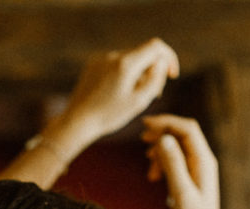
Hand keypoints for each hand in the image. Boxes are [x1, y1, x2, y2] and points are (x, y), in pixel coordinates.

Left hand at [54, 38, 178, 151]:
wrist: (78, 121)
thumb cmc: (109, 115)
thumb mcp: (139, 101)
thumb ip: (155, 79)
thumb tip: (161, 62)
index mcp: (126, 64)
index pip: (156, 46)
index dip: (169, 57)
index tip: (172, 74)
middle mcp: (113, 55)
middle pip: (143, 53)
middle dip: (153, 70)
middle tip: (155, 93)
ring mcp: (101, 58)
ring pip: (130, 59)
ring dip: (138, 73)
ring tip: (136, 96)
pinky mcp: (93, 63)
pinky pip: (116, 63)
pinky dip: (124, 73)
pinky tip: (120, 92)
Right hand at [141, 115, 224, 208]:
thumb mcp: (181, 193)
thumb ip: (173, 164)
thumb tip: (163, 139)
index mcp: (203, 161)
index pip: (187, 129)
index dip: (166, 123)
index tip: (145, 126)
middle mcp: (203, 161)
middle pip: (182, 134)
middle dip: (162, 133)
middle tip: (142, 140)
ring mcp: (198, 170)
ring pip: (177, 147)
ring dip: (160, 151)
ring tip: (149, 168)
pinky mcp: (191, 179)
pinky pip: (175, 161)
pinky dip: (162, 163)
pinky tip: (153, 177)